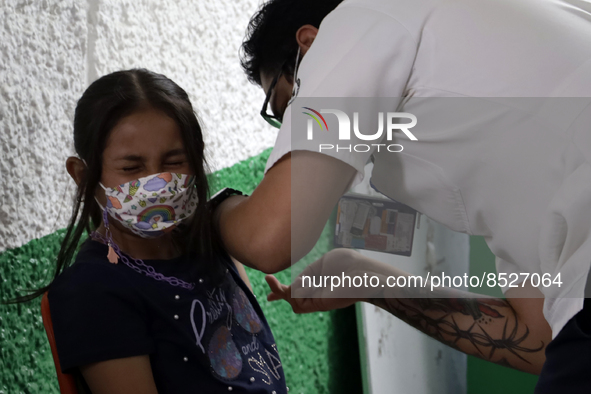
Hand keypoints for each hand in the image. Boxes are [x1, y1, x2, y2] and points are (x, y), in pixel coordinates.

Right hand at [264, 248, 378, 313]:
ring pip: (292, 298)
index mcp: (320, 279)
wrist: (363, 275)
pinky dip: (288, 292)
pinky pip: (295, 300)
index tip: (270, 281)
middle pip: (293, 295)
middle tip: (268, 296)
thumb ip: (307, 275)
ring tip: (272, 280)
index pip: (300, 284)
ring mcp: (317, 299)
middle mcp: (318, 291)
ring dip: (280, 290)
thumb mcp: (323, 264)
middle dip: (279, 293)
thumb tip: (294, 288)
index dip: (286, 286)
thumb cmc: (348, 264)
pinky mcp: (317, 304)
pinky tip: (292, 283)